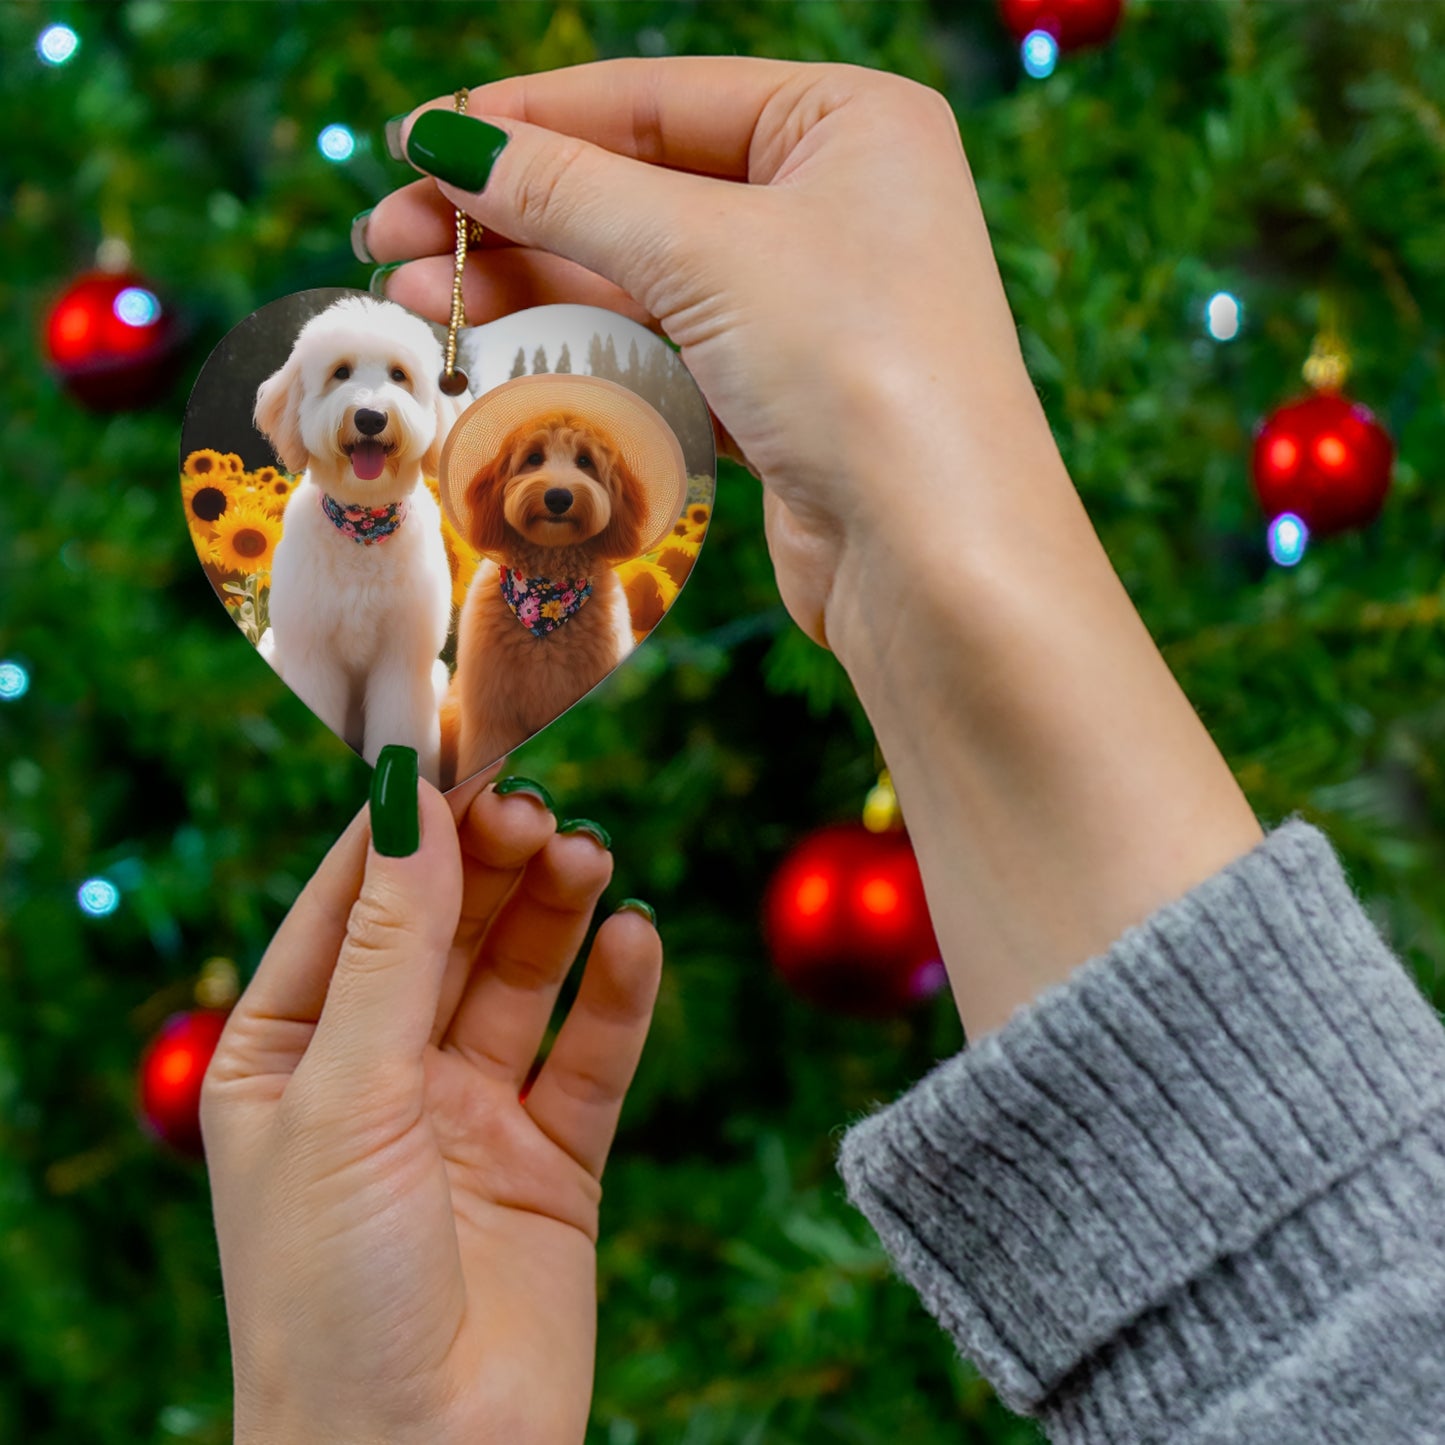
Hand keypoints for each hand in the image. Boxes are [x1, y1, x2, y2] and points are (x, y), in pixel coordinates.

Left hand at [201, 765, 660, 1443]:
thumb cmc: (330, 1294)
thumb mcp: (344, 1096)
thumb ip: (389, 947)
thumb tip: (408, 802)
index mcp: (289, 1054)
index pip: (349, 905)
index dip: (405, 830)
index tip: (462, 754)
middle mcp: (380, 1074)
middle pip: (446, 930)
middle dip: (491, 865)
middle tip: (541, 810)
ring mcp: (469, 1115)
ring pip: (522, 979)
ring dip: (556, 912)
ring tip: (591, 859)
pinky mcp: (553, 1160)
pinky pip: (590, 1057)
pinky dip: (617, 995)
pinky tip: (636, 939)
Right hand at [362, 56, 1045, 652]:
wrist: (936, 558)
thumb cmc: (858, 369)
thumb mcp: (706, 250)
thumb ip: (571, 190)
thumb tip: (451, 140)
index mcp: (846, 122)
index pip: (654, 99)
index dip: (525, 120)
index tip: (416, 142)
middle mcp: (833, 203)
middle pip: (636, 190)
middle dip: (509, 217)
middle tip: (390, 239)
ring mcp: (807, 304)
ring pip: (640, 279)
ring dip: (529, 289)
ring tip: (416, 302)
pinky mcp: (781, 395)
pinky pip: (662, 351)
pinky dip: (583, 351)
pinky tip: (498, 354)